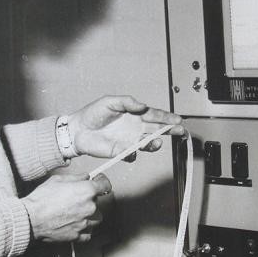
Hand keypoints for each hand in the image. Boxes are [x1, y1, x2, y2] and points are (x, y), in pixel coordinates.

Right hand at [23, 172, 111, 243]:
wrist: (30, 219)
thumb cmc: (41, 200)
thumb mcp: (57, 180)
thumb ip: (75, 177)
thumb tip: (85, 177)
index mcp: (86, 191)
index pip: (105, 185)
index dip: (102, 182)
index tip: (100, 183)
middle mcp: (89, 207)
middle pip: (98, 203)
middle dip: (89, 200)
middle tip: (75, 200)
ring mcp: (85, 223)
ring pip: (96, 219)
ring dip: (90, 215)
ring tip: (77, 213)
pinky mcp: (78, 235)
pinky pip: (88, 233)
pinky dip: (85, 230)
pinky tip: (76, 224)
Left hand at [67, 95, 184, 160]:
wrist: (78, 130)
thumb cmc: (93, 113)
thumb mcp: (110, 101)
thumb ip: (127, 102)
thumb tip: (142, 106)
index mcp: (135, 114)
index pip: (154, 115)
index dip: (167, 117)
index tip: (177, 119)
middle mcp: (135, 128)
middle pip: (157, 129)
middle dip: (169, 130)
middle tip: (179, 131)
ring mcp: (129, 140)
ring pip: (147, 143)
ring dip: (154, 143)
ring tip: (156, 141)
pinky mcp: (121, 152)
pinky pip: (132, 154)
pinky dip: (134, 153)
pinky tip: (133, 150)